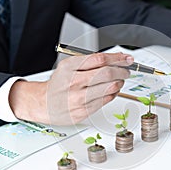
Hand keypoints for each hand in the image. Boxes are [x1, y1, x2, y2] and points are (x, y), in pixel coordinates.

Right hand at [9, 52, 132, 124]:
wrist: (44, 104)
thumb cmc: (59, 85)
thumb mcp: (68, 67)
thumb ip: (90, 62)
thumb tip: (115, 59)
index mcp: (69, 67)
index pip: (100, 59)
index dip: (118, 58)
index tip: (127, 58)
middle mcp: (74, 82)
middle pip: (107, 73)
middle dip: (122, 70)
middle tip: (126, 70)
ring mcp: (79, 98)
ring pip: (110, 87)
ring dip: (119, 82)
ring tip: (119, 80)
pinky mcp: (84, 111)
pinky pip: (106, 100)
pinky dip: (113, 93)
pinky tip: (111, 90)